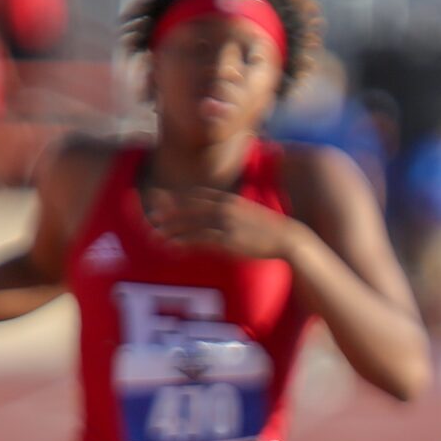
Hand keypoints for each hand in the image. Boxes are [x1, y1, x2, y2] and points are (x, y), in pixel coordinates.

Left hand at [149, 188, 302, 260]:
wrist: (288, 239)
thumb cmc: (270, 231)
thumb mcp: (249, 215)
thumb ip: (233, 213)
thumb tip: (223, 219)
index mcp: (229, 200)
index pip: (197, 196)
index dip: (179, 198)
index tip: (163, 201)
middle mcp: (224, 208)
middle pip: (189, 207)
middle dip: (169, 211)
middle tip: (152, 217)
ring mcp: (225, 223)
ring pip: (191, 223)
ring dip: (171, 228)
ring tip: (155, 234)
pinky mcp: (228, 240)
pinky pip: (199, 239)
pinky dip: (183, 241)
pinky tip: (171, 245)